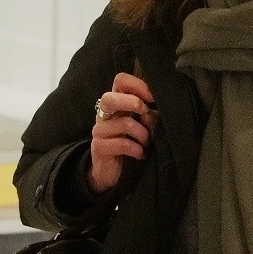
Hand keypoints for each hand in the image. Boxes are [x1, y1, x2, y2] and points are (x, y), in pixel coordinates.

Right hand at [87, 72, 156, 193]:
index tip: (152, 96)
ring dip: (141, 133)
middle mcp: (104, 114)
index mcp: (116, 103)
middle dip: (132, 103)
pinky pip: (120, 143)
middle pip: (110, 98)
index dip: (136, 84)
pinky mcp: (98, 147)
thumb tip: (154, 111)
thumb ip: (147, 116)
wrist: (111, 172)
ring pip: (122, 123)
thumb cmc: (129, 144)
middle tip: (145, 113)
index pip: (120, 81)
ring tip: (146, 142)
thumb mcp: (142, 127)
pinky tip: (140, 154)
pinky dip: (135, 149)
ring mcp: (99, 130)